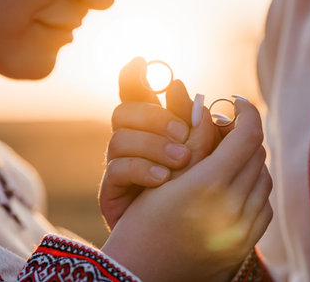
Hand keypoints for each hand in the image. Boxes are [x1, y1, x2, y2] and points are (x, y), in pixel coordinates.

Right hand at [100, 57, 217, 228]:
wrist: (169, 250)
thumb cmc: (191, 202)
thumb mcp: (200, 161)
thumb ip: (198, 130)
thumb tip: (197, 97)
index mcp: (152, 132)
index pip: (136, 95)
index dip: (133, 75)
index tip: (139, 60)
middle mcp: (130, 144)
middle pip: (124, 110)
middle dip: (155, 117)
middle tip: (182, 132)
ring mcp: (117, 166)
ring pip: (118, 136)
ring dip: (152, 145)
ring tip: (180, 162)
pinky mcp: (109, 190)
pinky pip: (116, 169)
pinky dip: (141, 170)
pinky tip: (161, 179)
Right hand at [102, 98, 272, 281]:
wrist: (142, 276)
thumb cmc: (141, 225)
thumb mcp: (162, 178)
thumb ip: (192, 142)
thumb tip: (207, 107)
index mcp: (209, 185)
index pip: (247, 135)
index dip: (246, 112)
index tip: (236, 101)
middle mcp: (234, 208)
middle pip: (258, 154)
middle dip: (244, 136)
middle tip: (226, 130)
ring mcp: (244, 230)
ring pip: (265, 178)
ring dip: (250, 163)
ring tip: (228, 159)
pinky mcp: (246, 245)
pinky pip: (264, 205)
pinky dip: (253, 189)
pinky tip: (233, 188)